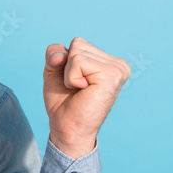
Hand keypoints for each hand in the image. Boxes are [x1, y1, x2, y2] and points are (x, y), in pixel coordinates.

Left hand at [42, 37, 129, 158]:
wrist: (67, 129)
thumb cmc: (63, 103)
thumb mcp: (54, 72)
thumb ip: (54, 54)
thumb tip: (59, 55)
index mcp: (109, 62)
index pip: (78, 43)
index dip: (66, 62)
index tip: (74, 83)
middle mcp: (118, 64)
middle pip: (77, 44)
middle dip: (67, 67)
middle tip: (77, 89)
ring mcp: (118, 68)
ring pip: (76, 52)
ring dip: (69, 74)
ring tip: (80, 91)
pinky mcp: (112, 75)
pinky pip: (78, 61)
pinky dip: (71, 78)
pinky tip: (83, 91)